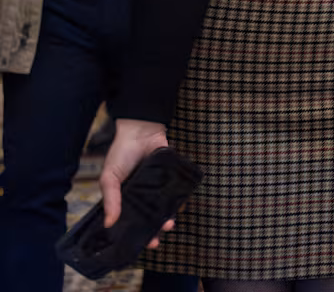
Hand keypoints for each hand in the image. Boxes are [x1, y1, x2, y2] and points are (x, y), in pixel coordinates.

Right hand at [100, 119, 174, 248]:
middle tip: (155, 241)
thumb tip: (109, 223)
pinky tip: (180, 208)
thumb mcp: (109, 178)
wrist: (140, 130)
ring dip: (167, 218)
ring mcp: (157, 187)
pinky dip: (179, 201)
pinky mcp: (171, 177)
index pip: (129, 220)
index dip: (133, 233)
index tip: (137, 247)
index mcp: (125, 198)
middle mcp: (142, 195)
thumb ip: (111, 200)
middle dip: (152, 230)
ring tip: (168, 224)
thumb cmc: (120, 154)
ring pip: (164, 208)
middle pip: (149, 217)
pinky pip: (177, 192)